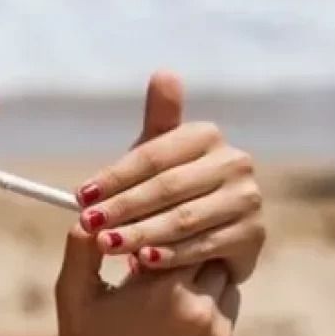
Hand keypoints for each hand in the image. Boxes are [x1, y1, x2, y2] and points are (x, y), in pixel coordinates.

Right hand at [45, 226, 236, 335]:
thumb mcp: (74, 294)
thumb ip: (83, 245)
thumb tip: (90, 209)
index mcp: (168, 290)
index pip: (188, 237)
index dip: (167, 238)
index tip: (150, 247)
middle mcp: (203, 315)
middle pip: (213, 259)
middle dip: (190, 259)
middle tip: (164, 268)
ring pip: (227, 292)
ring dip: (205, 289)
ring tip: (169, 302)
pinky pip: (226, 327)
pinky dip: (208, 324)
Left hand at [75, 71, 265, 283]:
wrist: (209, 241)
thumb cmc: (173, 192)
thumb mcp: (158, 157)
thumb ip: (159, 120)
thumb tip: (164, 74)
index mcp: (206, 136)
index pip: (153, 156)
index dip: (114, 177)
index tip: (81, 197)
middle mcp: (235, 162)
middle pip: (167, 187)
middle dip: (123, 207)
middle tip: (88, 225)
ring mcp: (248, 199)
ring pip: (183, 218)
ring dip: (141, 233)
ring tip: (108, 244)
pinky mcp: (253, 234)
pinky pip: (203, 245)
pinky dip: (170, 255)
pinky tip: (143, 261)